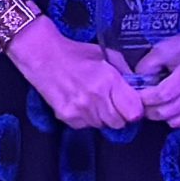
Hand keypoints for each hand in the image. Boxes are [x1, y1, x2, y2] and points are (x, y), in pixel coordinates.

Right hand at [7, 19, 138, 131]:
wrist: (42, 56)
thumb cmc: (73, 53)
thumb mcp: (105, 55)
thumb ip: (124, 72)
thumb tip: (136, 87)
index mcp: (109, 80)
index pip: (134, 112)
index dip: (135, 109)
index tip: (131, 104)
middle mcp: (96, 98)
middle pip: (120, 123)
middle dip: (119, 114)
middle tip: (111, 101)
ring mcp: (81, 110)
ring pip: (103, 126)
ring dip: (102, 116)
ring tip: (93, 99)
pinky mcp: (68, 117)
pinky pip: (86, 126)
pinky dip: (86, 118)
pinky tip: (80, 102)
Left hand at [138, 10, 179, 124]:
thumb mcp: (166, 47)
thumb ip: (147, 65)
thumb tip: (137, 82)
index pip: (162, 95)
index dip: (144, 98)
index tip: (135, 94)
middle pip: (166, 111)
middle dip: (148, 108)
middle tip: (140, 100)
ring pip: (174, 120)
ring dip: (159, 115)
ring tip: (153, 104)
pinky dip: (173, 117)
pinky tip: (168, 106)